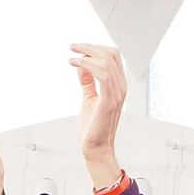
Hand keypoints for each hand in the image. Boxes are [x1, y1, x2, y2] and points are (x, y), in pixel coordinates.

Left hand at [70, 43, 125, 187]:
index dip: (96, 48)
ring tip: (72, 56)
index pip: (113, 56)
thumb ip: (87, 82)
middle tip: (73, 47)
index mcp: (118, 85)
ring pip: (106, 60)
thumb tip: (81, 65)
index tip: (78, 50)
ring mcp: (117, 93)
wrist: (96, 147)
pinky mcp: (109, 100)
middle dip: (90, 47)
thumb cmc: (93, 126)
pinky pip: (102, 74)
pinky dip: (87, 65)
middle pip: (111, 53)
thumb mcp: (89, 98)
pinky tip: (75, 65)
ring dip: (86, 54)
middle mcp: (121, 87)